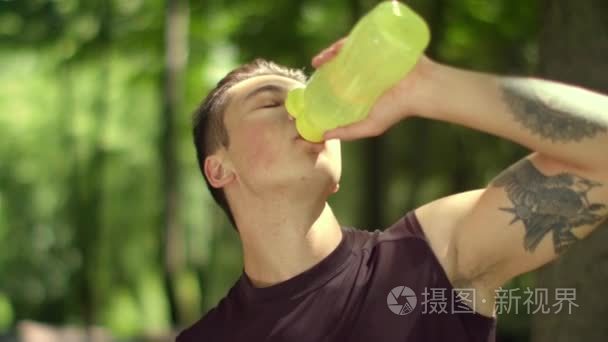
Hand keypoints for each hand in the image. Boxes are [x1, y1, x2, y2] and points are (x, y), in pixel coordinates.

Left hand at [312, 38, 431, 140]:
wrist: (420, 89)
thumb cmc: (397, 109)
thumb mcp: (370, 126)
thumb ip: (348, 132)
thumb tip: (323, 135)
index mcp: (360, 89)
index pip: (336, 83)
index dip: (322, 83)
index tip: (310, 85)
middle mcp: (363, 73)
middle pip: (338, 65)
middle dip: (324, 64)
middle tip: (314, 67)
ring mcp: (369, 58)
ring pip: (344, 52)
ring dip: (329, 53)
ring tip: (320, 59)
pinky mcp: (376, 46)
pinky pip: (357, 41)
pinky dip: (343, 43)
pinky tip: (333, 50)